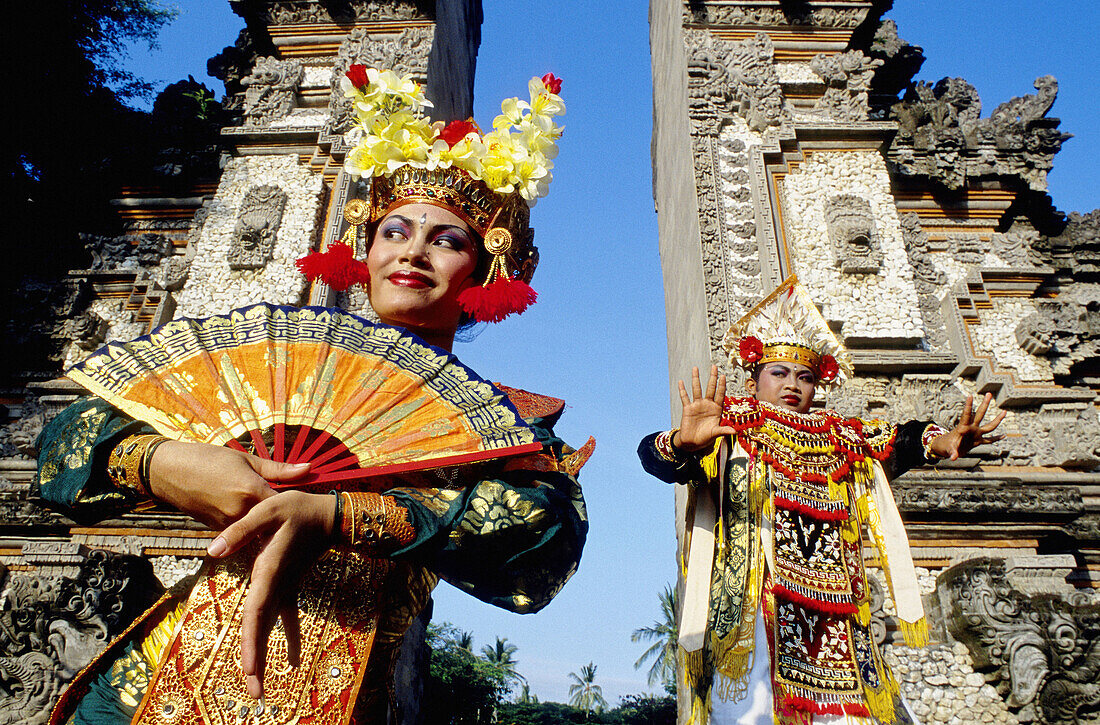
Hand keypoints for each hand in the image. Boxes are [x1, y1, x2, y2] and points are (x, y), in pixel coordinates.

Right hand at [147, 441, 310, 529]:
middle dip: (282, 516)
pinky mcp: (217, 529)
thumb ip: (279, 469)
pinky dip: (249, 525)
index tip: (304, 501)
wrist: (168, 472)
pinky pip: (241, 530)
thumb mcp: (246, 459)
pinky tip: (252, 517)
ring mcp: (227, 523)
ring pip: (256, 528)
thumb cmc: (208, 459)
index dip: (295, 503)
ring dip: (265, 523)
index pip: (283, 504)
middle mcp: (240, 511)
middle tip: (294, 512)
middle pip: (272, 520)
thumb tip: (309, 469)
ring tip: (275, 516)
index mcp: (251, 490)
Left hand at [207, 490, 336, 698]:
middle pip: (262, 628)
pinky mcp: (288, 586)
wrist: (328, 515)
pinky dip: (289, 637)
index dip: (251, 641)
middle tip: (255, 694)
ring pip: (270, 627)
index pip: (256, 612)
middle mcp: (277, 586)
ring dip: (265, 655)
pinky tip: (294, 660)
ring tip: (259, 687)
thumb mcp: (268, 510)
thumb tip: (213, 551)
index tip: (248, 668)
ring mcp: (284, 588)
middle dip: (257, 661)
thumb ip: (241, 530)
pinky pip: (286, 617)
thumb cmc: (297, 509)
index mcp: (269, 571)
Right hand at [675, 365, 736, 452]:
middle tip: (714, 366)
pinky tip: (681, 382)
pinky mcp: (688, 409)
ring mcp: (697, 405)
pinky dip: (682, 390)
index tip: (723, 376)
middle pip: (710, 388)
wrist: (693, 442)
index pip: (720, 394)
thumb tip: (735, 432)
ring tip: (695, 368)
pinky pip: (685, 397)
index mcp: (716, 409)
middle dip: (712, 377)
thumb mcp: (715, 433)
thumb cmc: (706, 438)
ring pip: (697, 389)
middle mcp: (707, 404)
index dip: (721, 385)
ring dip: (696, 379)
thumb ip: (724, 430)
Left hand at [930, 393, 1006, 460]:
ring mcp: (976, 434)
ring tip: (1004, 411)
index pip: (966, 415)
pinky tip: (1004, 436)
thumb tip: (953, 457)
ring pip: (989, 425)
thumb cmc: (946, 446)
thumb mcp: (949, 449)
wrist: (948, 448)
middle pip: (980, 414)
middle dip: (984, 404)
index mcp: (963, 428)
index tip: (970, 395)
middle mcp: (971, 428)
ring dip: (997, 419)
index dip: (968, 406)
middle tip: (989, 393)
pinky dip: (996, 439)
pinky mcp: (978, 441)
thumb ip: (952, 452)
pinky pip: (990, 440)